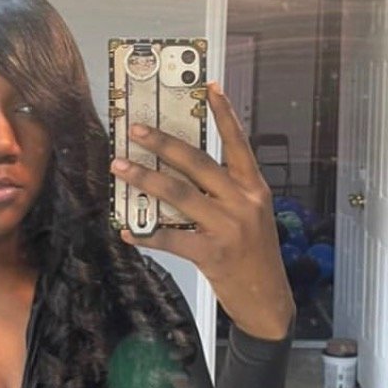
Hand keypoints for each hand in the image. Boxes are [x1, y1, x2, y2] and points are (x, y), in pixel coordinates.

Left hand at [110, 82, 293, 340]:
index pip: (239, 144)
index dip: (225, 114)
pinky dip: (146, 234)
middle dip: (163, 144)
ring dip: (145, 179)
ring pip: (179, 194)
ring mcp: (228, 227)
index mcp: (255, 188)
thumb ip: (228, 193)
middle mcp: (243, 202)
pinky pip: (171, 239)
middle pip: (197, 163)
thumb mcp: (252, 217)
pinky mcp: (213, 254)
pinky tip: (127, 230)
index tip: (210, 86)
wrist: (268, 300)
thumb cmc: (255, 256)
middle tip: (136, 131)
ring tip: (119, 167)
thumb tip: (183, 174)